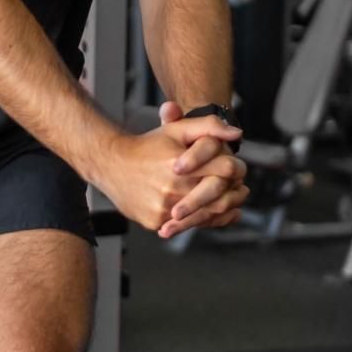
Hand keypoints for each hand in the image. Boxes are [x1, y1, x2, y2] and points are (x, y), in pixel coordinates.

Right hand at [97, 111, 244, 235]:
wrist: (111, 164)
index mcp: (182, 165)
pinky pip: (186, 225)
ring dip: (221, 210)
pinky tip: (205, 212)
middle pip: (220, 197)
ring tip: (227, 203)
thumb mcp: (177, 129)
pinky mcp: (155, 221)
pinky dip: (198, 220)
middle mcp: (173, 188)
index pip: (226, 170)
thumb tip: (238, 134)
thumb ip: (209, 126)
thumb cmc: (148, 145)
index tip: (237, 170)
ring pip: (205, 215)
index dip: (236, 170)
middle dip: (233, 193)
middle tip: (240, 190)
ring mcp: (163, 208)